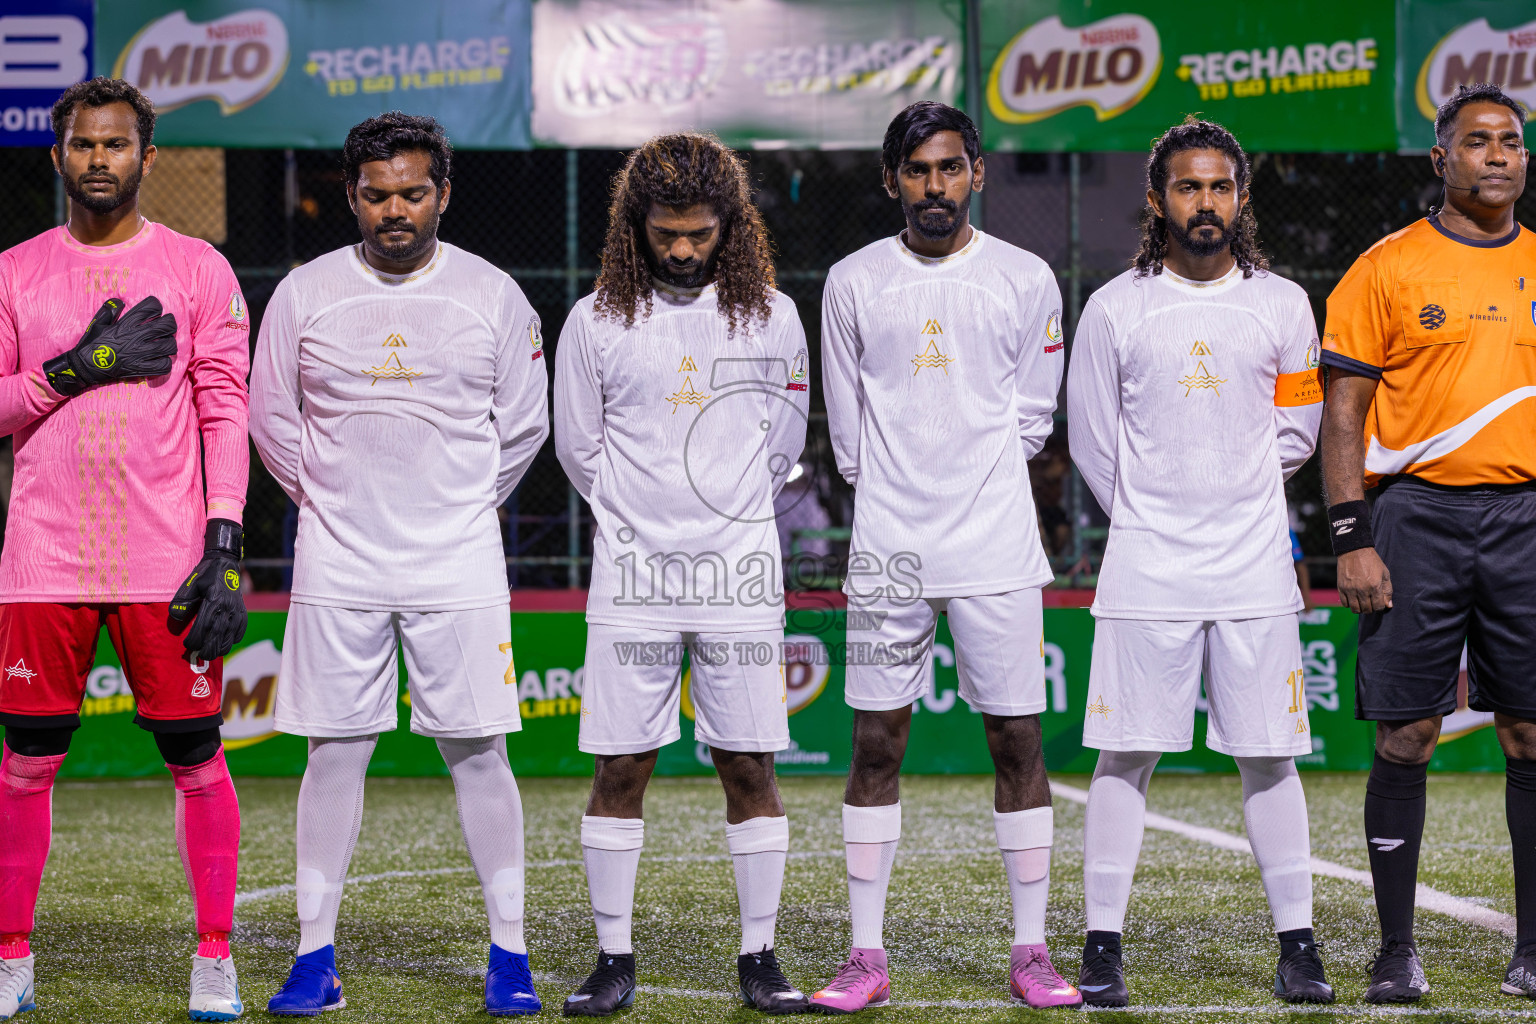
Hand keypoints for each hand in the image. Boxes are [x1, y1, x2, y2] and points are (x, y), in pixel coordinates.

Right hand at [43, 296, 176, 396]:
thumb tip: (119, 301)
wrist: (86, 366)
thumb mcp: (98, 323)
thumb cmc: (92, 343)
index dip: (156, 306)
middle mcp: (136, 337)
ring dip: (170, 343)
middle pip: (166, 325)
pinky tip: (161, 359)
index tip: (155, 310)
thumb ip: (109, 310)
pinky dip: (166, 362)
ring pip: (169, 345)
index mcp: (126, 324)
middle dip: (170, 323)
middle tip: (166, 326)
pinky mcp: (140, 369)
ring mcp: (140, 354)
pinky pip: (163, 365)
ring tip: (164, 343)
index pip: (151, 307)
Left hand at [169, 519, 246, 658]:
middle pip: (218, 636)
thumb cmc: (205, 575)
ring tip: (211, 653)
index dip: (195, 640)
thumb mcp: (190, 585)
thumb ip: (182, 602)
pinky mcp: (242, 611)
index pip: (203, 627)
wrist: (225, 563)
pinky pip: (241, 629)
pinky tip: (226, 642)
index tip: (187, 646)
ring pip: (230, 636)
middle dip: (208, 648)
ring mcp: (237, 610)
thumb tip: (176, 618)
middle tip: (200, 655)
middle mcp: (227, 608)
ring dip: (221, 647)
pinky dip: (234, 639)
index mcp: (213, 601)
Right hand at [1337, 547, 1391, 614]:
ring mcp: (1350, 589)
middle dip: (1371, 608)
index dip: (1380, 606)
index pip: (1379, 606)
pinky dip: (1349, 604)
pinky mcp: (1341, 588)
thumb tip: (1389, 605)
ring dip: (1360, 609)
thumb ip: (1388, 590)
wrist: (1354, 551)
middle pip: (1367, 609)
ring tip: (1362, 603)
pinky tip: (1353, 599)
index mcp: (1375, 586)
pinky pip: (1344, 604)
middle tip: (1371, 602)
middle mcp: (1362, 590)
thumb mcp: (1385, 573)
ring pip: (1355, 609)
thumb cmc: (1372, 561)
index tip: (1379, 602)